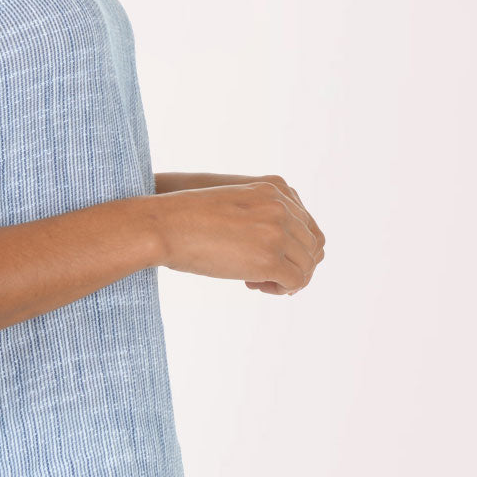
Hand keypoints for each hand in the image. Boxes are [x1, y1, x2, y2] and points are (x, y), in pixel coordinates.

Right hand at [151, 173, 324, 293]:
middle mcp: (282, 207)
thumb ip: (260, 214)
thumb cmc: (187, 216)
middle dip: (293, 263)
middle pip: (312, 245)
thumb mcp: (234, 202)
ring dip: (288, 278)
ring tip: (261, 282)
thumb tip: (277, 248)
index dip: (295, 246)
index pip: (307, 222)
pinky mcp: (269, 260)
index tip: (274, 258)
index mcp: (275, 188)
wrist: (164, 226)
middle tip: (267, 275)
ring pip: (307, 265)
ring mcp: (278, 233)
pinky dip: (283, 289)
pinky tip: (257, 286)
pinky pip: (296, 281)